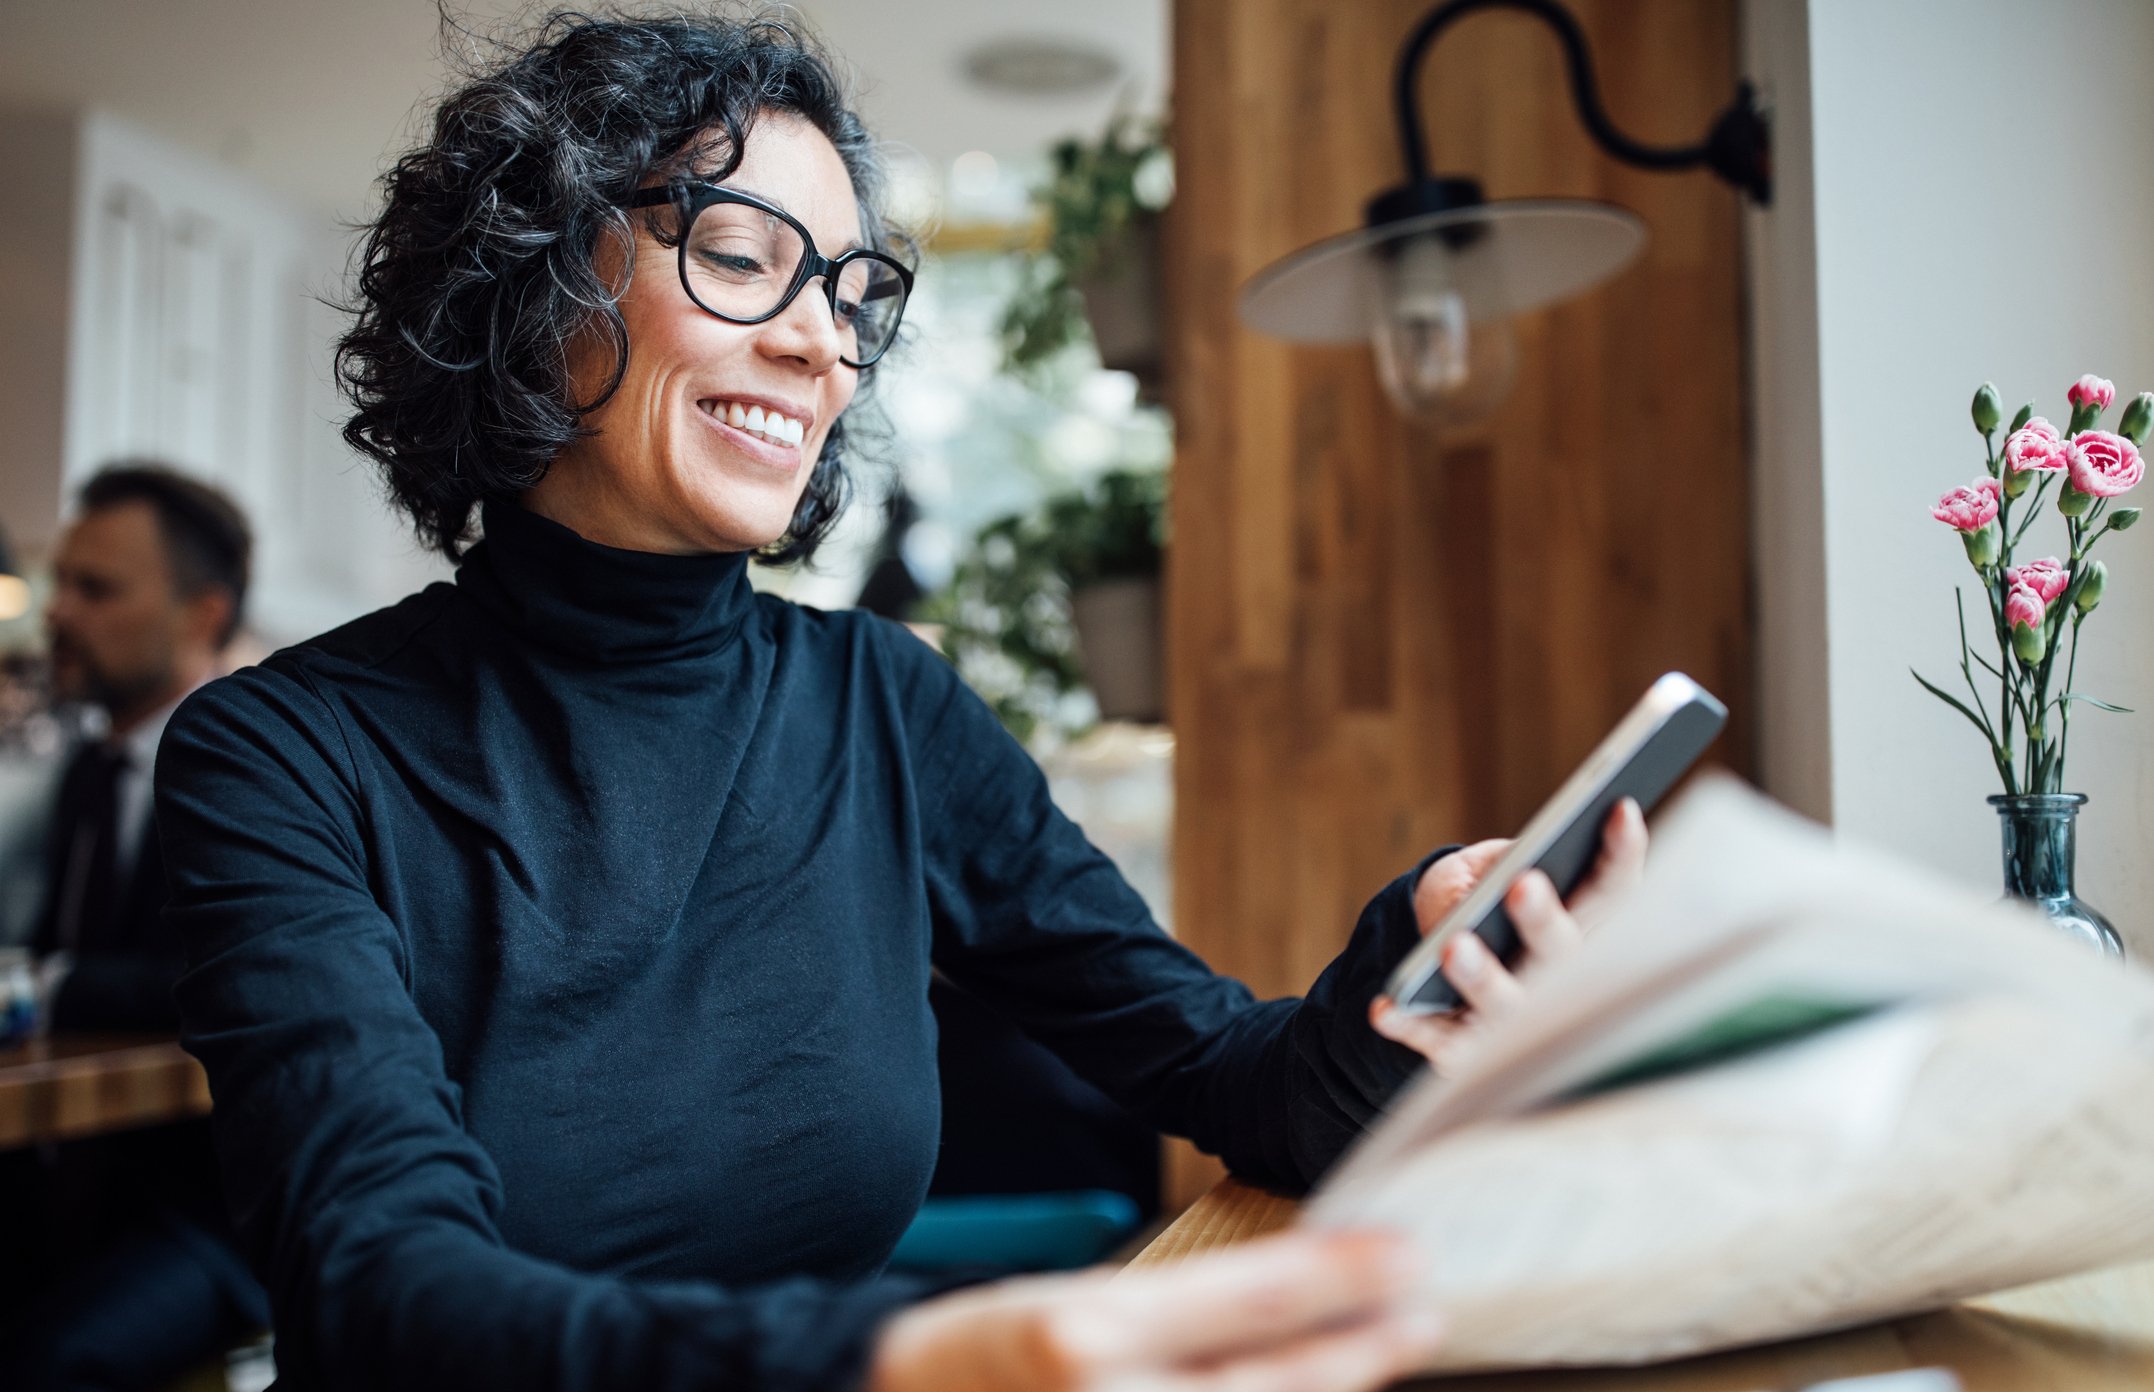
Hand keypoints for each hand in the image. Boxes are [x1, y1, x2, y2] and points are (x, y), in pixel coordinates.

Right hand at [867, 1229, 1443, 1391]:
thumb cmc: (984, 1357)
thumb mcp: (1075, 1304)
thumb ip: (1188, 1312)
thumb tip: (1304, 1293)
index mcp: (1084, 1332)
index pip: (1248, 1301)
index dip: (1340, 1276)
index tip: (1404, 1253)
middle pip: (1275, 1382)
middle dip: (1363, 1347)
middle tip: (1421, 1308)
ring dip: (1333, 1385)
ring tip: (1380, 1350)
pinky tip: (1314, 1388)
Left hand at [1368, 798, 1646, 1073]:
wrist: (1435, 963)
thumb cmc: (1479, 899)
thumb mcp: (1491, 867)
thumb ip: (1504, 862)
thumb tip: (1507, 868)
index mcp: (1580, 924)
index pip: (1613, 889)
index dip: (1623, 853)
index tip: (1620, 808)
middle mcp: (1557, 977)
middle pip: (1561, 951)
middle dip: (1543, 920)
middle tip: (1522, 886)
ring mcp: (1512, 1016)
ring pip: (1505, 1003)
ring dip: (1481, 977)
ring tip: (1453, 947)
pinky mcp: (1464, 1046)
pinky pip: (1438, 1039)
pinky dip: (1411, 1024)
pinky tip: (1384, 1007)